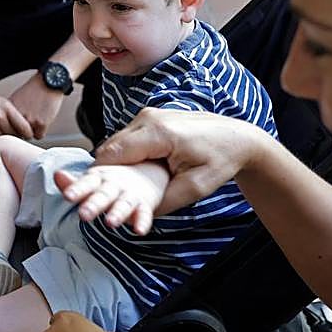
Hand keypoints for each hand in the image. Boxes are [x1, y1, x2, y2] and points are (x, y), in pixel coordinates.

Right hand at [0, 85, 33, 139]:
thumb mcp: (3, 104)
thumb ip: (14, 117)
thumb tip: (28, 132)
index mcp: (6, 107)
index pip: (25, 129)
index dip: (27, 134)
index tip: (26, 135)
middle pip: (14, 137)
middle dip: (14, 138)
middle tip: (11, 136)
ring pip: (3, 141)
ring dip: (3, 141)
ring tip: (0, 136)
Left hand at [8, 73, 65, 139]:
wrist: (48, 82)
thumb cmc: (33, 90)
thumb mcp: (15, 99)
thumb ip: (9, 113)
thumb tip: (5, 127)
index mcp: (8, 110)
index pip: (4, 129)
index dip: (10, 128)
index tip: (15, 123)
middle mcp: (17, 116)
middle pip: (15, 134)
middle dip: (21, 130)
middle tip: (28, 119)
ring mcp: (29, 121)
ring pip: (27, 136)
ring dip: (31, 131)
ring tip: (36, 117)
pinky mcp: (41, 124)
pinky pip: (39, 136)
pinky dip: (42, 131)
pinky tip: (43, 119)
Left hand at [54, 163, 163, 234]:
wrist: (145, 172)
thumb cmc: (110, 182)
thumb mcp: (92, 181)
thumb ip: (73, 184)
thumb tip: (57, 175)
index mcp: (98, 179)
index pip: (86, 184)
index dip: (77, 190)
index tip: (67, 196)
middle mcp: (114, 186)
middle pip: (104, 194)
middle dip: (94, 204)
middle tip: (84, 214)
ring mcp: (129, 195)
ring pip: (123, 204)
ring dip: (118, 213)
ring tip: (110, 223)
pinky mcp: (143, 205)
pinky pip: (144, 214)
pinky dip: (142, 222)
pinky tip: (139, 230)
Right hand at [94, 108, 264, 214]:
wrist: (238, 138)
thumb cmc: (221, 159)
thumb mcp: (195, 188)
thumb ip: (163, 203)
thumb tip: (135, 218)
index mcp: (159, 132)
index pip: (112, 153)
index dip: (99, 176)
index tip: (93, 195)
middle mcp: (149, 117)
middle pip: (110, 147)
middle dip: (106, 171)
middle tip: (108, 194)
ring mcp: (149, 114)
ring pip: (116, 142)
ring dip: (117, 163)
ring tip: (124, 183)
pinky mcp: (151, 116)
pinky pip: (128, 137)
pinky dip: (127, 154)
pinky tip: (137, 170)